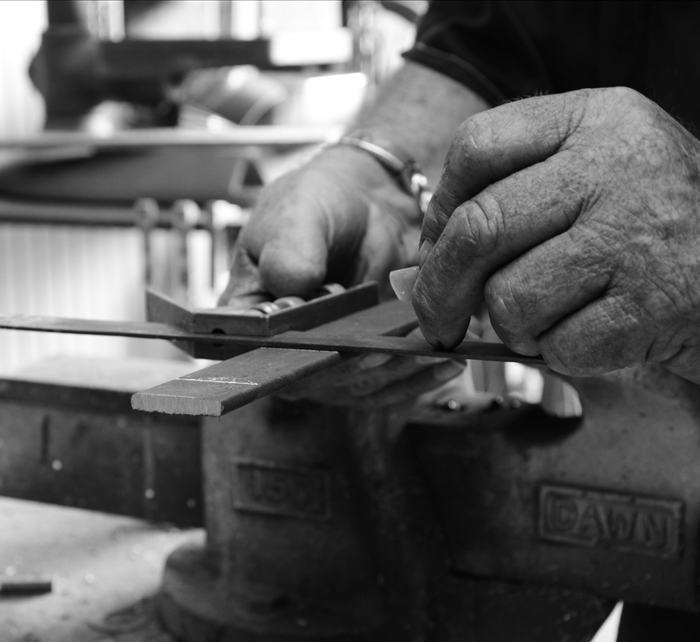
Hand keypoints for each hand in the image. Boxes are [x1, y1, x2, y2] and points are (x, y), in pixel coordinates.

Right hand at [220, 145, 465, 404]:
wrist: (369, 198)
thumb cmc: (318, 201)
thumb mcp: (294, 213)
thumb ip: (288, 250)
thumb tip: (292, 293)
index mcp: (251, 317)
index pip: (261, 355)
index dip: (295, 355)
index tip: (331, 343)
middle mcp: (288, 349)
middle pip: (317, 377)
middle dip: (356, 363)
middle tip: (386, 345)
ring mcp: (333, 362)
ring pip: (362, 385)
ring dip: (395, 369)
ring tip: (425, 346)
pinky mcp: (372, 364)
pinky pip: (394, 385)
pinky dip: (421, 377)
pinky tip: (448, 363)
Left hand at [414, 87, 699, 397]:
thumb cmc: (683, 230)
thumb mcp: (614, 169)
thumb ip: (532, 188)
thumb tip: (433, 247)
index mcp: (598, 121)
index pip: (478, 147)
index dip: (440, 210)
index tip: (437, 249)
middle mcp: (618, 166)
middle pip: (480, 226)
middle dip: (442, 288)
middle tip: (442, 319)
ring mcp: (643, 233)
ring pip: (512, 297)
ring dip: (516, 328)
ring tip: (556, 321)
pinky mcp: (662, 302)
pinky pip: (562, 345)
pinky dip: (564, 356)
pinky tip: (600, 337)